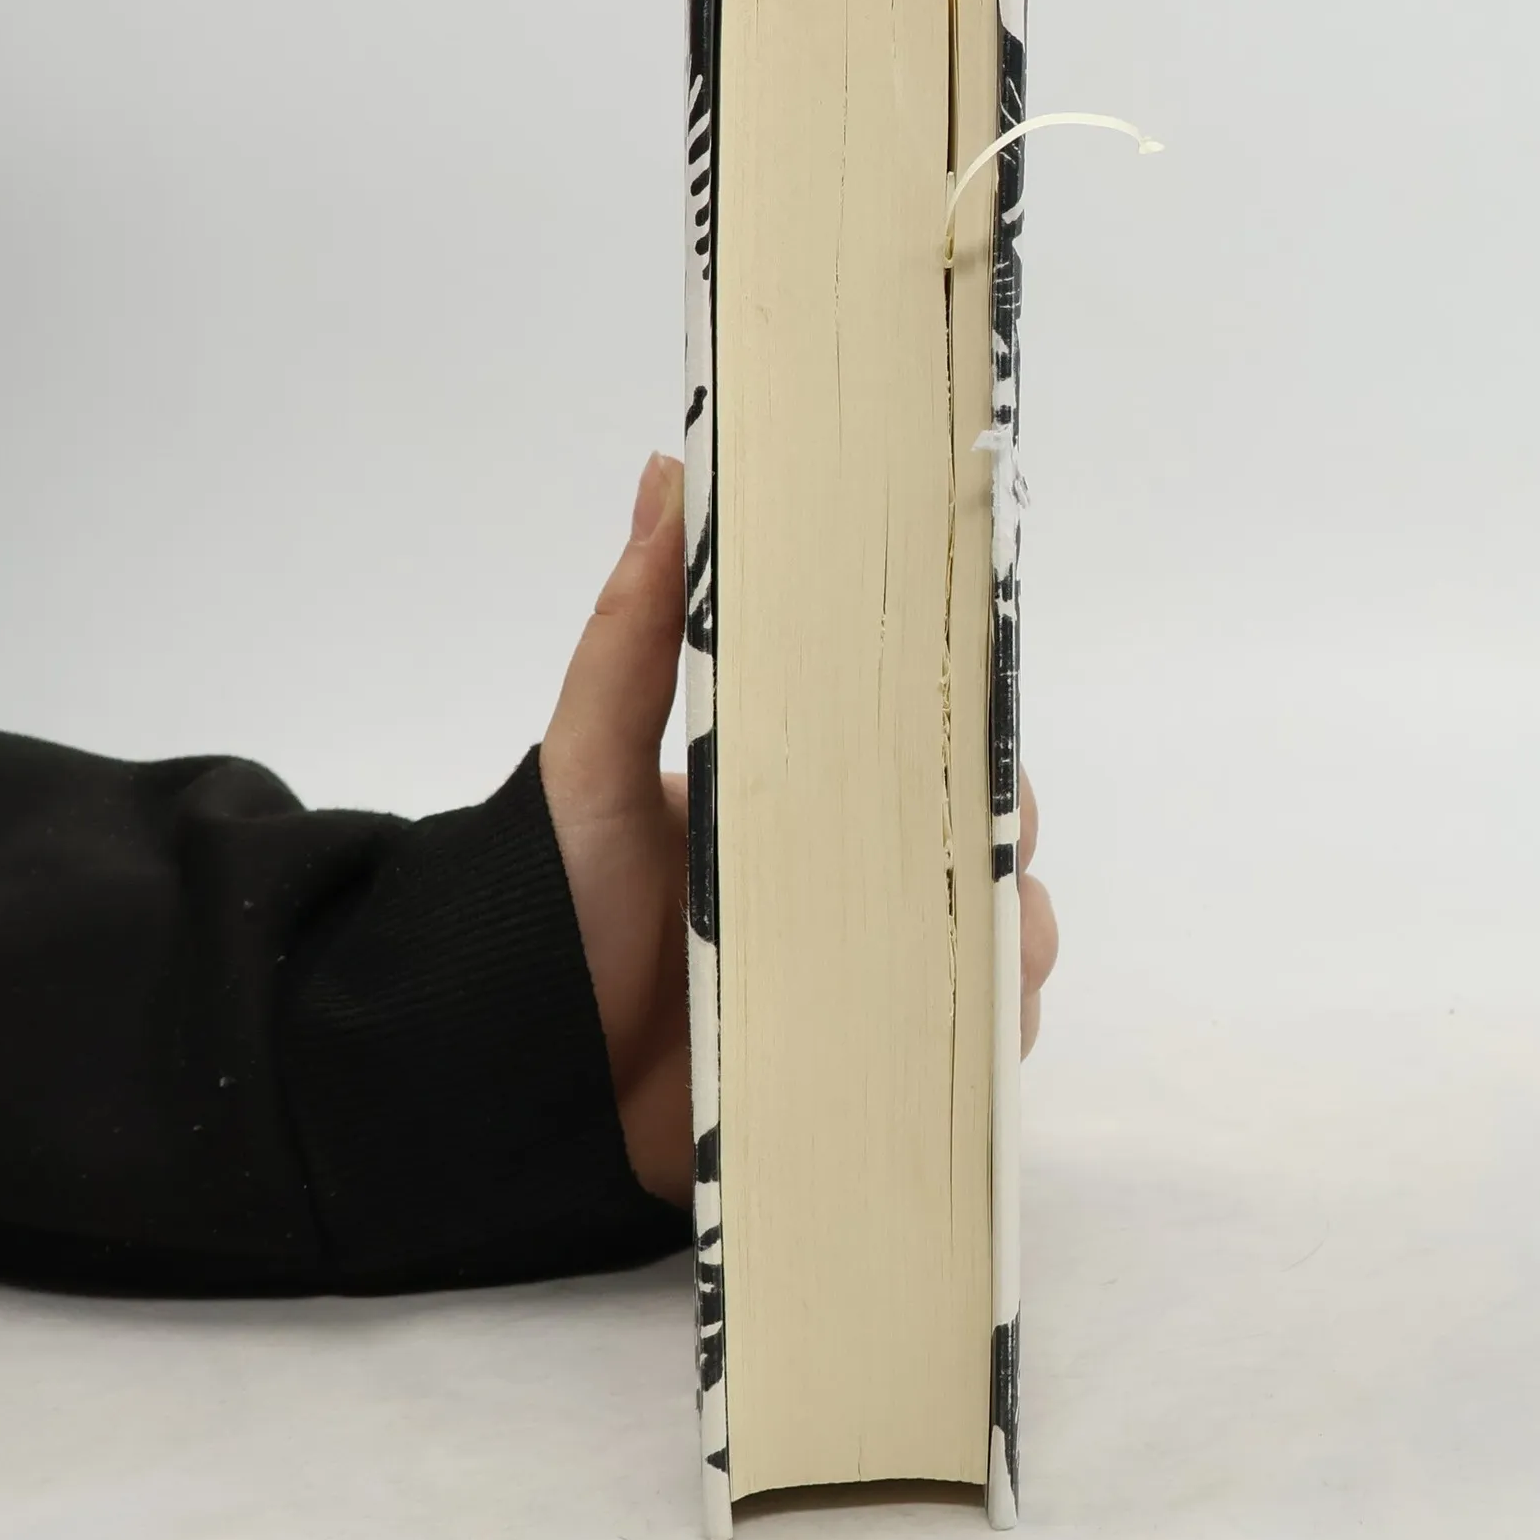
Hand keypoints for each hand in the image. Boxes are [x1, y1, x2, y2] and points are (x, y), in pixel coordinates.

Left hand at [540, 453, 1058, 1207]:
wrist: (525, 1074)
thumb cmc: (557, 907)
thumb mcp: (592, 762)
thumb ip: (634, 629)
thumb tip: (673, 465)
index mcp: (807, 791)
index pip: (930, 742)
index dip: (974, 730)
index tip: (983, 722)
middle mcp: (853, 873)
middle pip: (988, 838)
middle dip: (1008, 836)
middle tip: (983, 845)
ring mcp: (870, 969)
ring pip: (1002, 938)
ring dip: (1014, 936)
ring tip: (973, 947)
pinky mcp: (871, 1060)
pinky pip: (972, 1043)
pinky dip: (992, 1031)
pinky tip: (965, 1023)